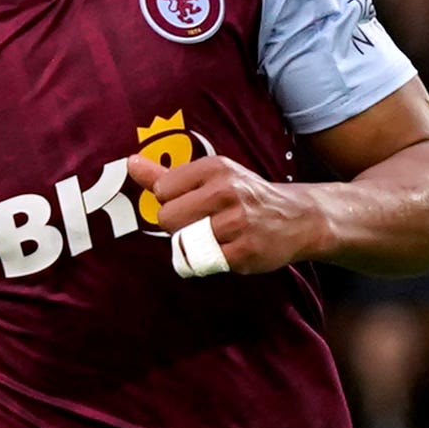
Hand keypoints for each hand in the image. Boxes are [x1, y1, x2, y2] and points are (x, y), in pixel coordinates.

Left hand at [131, 153, 328, 277]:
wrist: (298, 218)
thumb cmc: (246, 196)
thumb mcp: (212, 177)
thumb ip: (166, 174)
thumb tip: (130, 163)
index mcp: (215, 168)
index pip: (162, 190)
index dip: (172, 202)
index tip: (193, 204)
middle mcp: (226, 191)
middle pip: (166, 218)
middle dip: (179, 226)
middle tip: (204, 224)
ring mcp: (236, 223)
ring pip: (182, 243)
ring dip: (193, 246)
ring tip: (216, 238)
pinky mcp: (243, 252)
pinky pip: (201, 264)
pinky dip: (207, 262)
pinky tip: (227, 251)